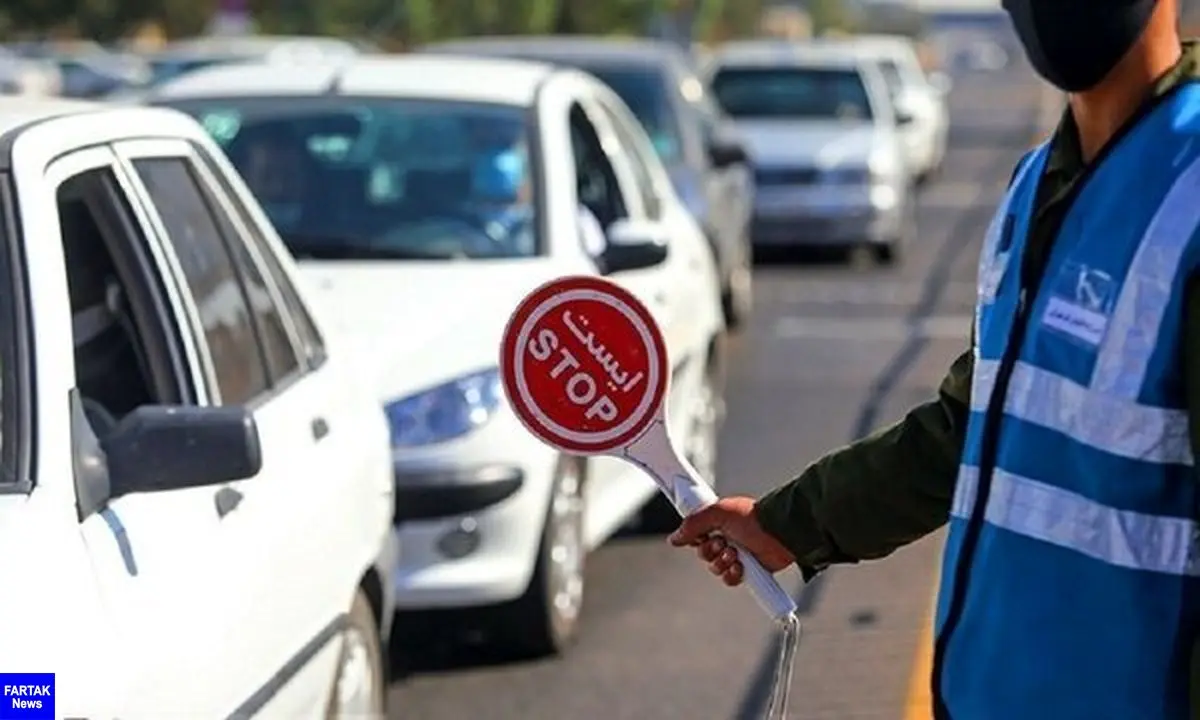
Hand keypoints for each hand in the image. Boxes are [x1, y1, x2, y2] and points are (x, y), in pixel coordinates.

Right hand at [668, 496, 794, 586]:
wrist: (779, 533)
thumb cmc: (753, 518)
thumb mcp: (718, 512)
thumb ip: (693, 524)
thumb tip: (674, 538)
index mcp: (719, 523)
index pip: (696, 535)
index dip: (696, 538)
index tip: (702, 535)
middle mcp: (726, 539)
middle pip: (703, 553)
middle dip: (710, 551)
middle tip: (722, 544)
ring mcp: (737, 555)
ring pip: (715, 568)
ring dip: (722, 563)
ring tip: (735, 554)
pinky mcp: (747, 571)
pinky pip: (729, 579)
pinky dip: (732, 575)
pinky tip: (740, 567)